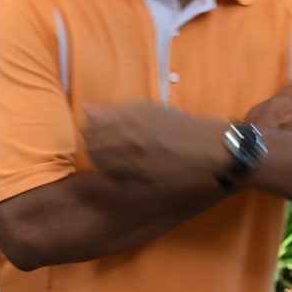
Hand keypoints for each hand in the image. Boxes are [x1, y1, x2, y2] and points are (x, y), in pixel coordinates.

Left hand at [82, 101, 228, 187]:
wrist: (205, 146)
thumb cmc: (176, 124)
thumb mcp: (148, 108)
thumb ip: (115, 110)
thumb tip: (87, 110)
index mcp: (129, 120)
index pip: (89, 128)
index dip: (90, 130)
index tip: (97, 131)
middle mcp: (130, 141)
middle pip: (91, 147)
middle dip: (93, 145)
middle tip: (104, 145)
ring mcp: (135, 164)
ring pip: (100, 165)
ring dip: (102, 160)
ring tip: (114, 157)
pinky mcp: (143, 182)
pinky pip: (115, 180)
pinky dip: (114, 175)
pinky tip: (123, 170)